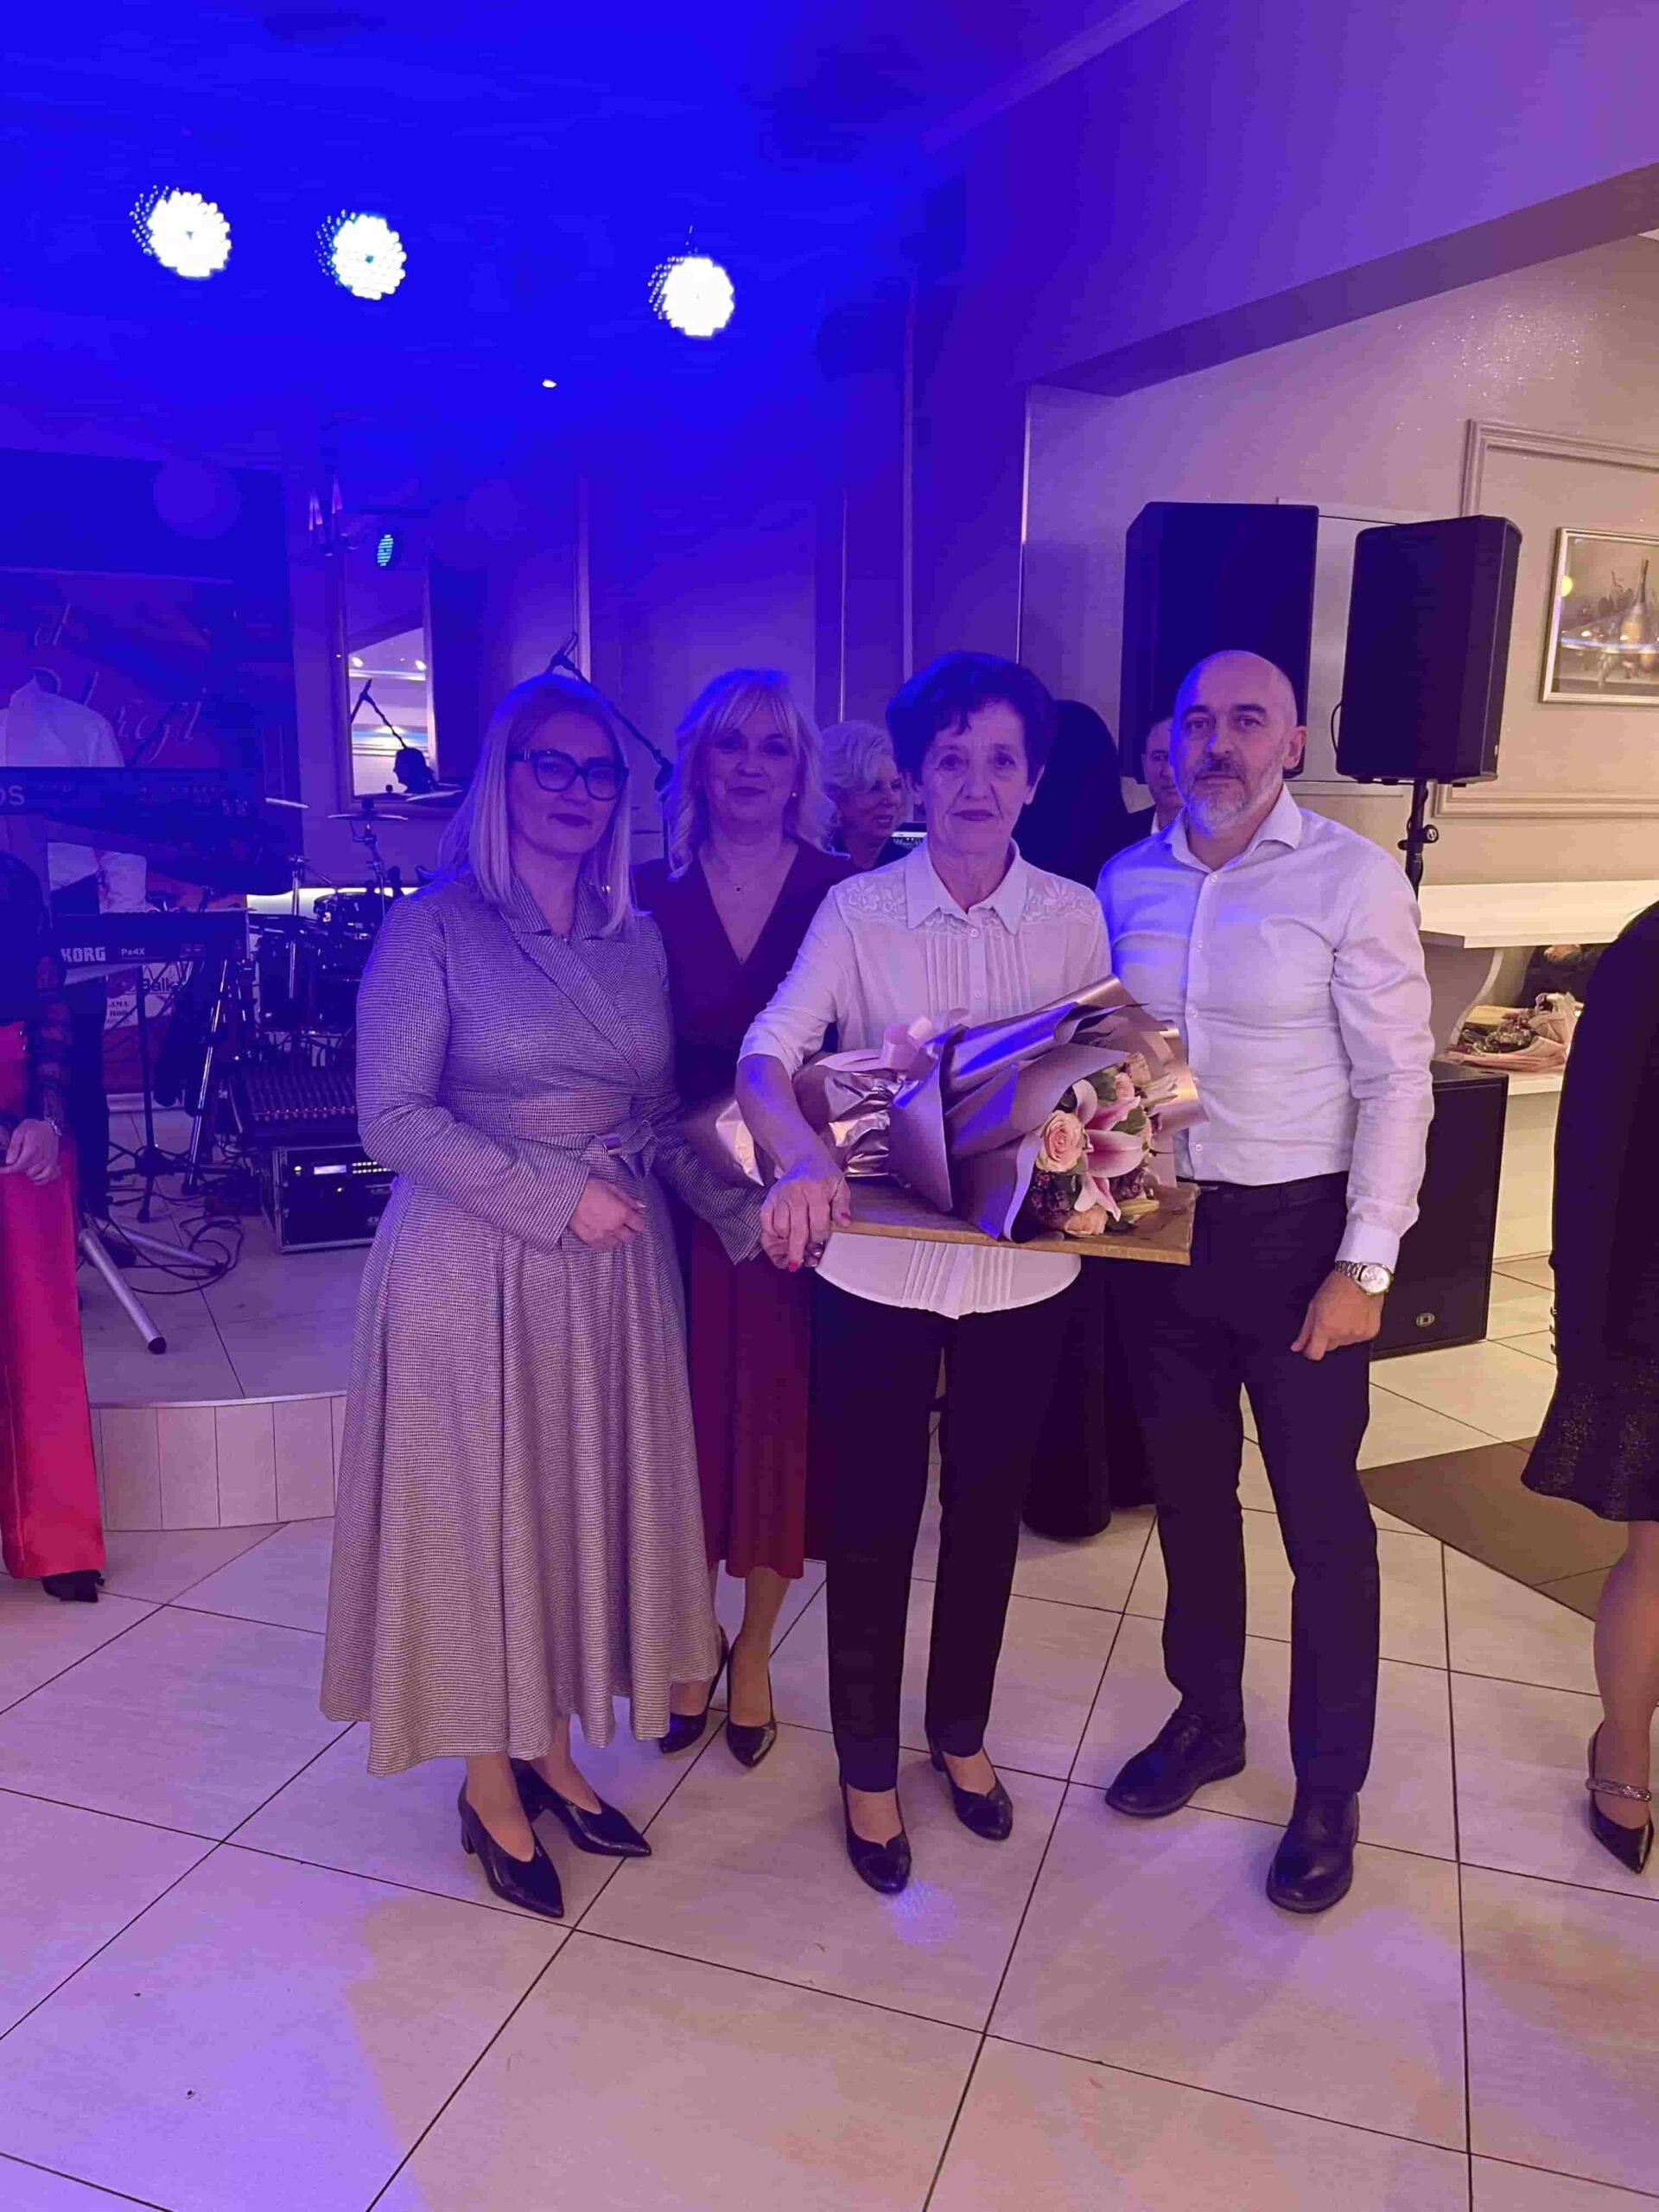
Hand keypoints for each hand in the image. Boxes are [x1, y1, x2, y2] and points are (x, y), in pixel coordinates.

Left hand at [0, 1118, 60, 1184]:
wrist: (50, 1125)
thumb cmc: (33, 1128)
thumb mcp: (19, 1132)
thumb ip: (13, 1147)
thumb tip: (9, 1161)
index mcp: (31, 1152)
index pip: (17, 1167)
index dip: (7, 1170)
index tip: (1, 1170)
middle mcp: (41, 1159)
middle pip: (27, 1172)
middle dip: (18, 1170)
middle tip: (14, 1164)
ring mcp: (49, 1161)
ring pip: (37, 1176)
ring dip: (29, 1175)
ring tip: (24, 1169)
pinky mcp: (54, 1162)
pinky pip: (50, 1176)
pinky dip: (43, 1179)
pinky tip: (37, 1177)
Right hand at [569, 1176, 647, 1249]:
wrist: (567, 1195)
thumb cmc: (590, 1188)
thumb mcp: (612, 1188)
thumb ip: (628, 1199)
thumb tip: (641, 1207)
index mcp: (622, 1213)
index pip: (640, 1226)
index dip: (638, 1222)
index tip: (634, 1218)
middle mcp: (614, 1227)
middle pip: (631, 1238)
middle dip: (630, 1231)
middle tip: (623, 1223)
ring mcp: (602, 1236)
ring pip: (618, 1244)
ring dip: (618, 1237)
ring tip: (611, 1227)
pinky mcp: (591, 1240)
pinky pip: (604, 1246)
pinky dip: (606, 1241)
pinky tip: (602, 1231)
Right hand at [760, 1141, 851, 1271]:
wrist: (804, 1158)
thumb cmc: (823, 1175)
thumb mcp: (840, 1186)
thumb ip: (842, 1205)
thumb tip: (844, 1223)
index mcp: (816, 1190)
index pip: (817, 1223)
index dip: (820, 1238)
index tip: (821, 1243)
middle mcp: (795, 1194)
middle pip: (796, 1230)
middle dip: (798, 1251)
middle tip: (798, 1264)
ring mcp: (779, 1197)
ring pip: (780, 1229)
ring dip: (785, 1244)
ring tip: (793, 1250)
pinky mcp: (769, 1200)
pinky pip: (766, 1223)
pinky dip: (771, 1235)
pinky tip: (780, 1239)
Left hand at [1292, 1269, 1382, 1360]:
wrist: (1361, 1277)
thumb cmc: (1337, 1286)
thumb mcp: (1314, 1306)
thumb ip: (1305, 1330)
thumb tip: (1297, 1346)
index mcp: (1326, 1327)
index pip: (1315, 1354)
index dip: (1310, 1350)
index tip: (1310, 1345)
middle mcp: (1342, 1333)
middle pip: (1330, 1347)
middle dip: (1327, 1337)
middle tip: (1330, 1319)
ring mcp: (1358, 1334)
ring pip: (1344, 1343)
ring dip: (1342, 1334)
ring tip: (1344, 1314)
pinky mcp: (1370, 1332)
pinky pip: (1358, 1339)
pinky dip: (1355, 1331)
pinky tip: (1355, 1316)